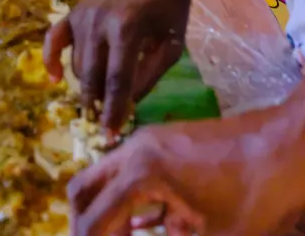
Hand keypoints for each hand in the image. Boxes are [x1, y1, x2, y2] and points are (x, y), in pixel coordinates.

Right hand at [43, 0, 189, 130]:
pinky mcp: (75, 11)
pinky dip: (50, 58)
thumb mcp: (171, 46)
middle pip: (92, 76)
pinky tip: (55, 78)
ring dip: (88, 85)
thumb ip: (148, 77)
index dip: (114, 111)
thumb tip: (125, 105)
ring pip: (77, 63)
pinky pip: (54, 38)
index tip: (112, 135)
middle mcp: (100, 22)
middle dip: (98, 104)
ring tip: (104, 95)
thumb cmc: (170, 7)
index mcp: (128, 29)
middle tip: (106, 123)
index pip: (117, 80)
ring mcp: (83, 15)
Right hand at [68, 101, 303, 235]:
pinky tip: (142, 228)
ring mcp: (148, 140)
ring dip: (106, 212)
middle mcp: (135, 149)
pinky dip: (124, 199)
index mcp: (141, 173)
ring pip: (105, 177)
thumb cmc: (252, 196)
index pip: (94, 220)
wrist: (284, 146)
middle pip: (84, 187)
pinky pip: (126, 170)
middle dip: (85, 225)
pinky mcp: (162, 141)